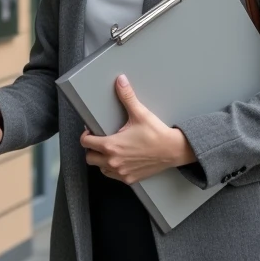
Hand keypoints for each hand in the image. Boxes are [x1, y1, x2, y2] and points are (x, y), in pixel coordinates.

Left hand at [80, 75, 194, 184]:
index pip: (86, 143)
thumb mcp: (140, 113)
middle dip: (91, 149)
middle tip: (99, 141)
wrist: (174, 150)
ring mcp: (121, 172)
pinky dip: (112, 169)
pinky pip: (113, 176)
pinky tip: (120, 160)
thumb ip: (127, 96)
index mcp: (111, 146)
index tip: (90, 131)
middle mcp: (113, 161)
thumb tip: (120, 81)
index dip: (86, 135)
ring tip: (110, 150)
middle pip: (90, 158)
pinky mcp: (129, 179)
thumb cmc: (157, 134)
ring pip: (100, 168)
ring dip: (101, 160)